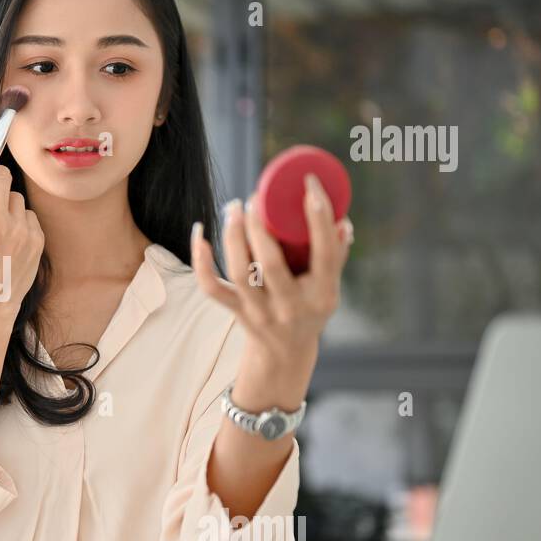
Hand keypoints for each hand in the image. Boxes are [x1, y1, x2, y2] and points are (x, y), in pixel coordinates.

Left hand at [190, 174, 353, 364]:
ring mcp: (260, 312)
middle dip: (260, 227)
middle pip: (271, 264)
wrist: (284, 355)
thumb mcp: (331, 288)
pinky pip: (212, 287)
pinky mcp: (237, 312)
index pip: (324, 253)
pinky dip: (201, 260)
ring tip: (233, 208)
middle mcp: (290, 306)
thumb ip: (335, 255)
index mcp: (322, 295)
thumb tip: (341, 219)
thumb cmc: (310, 310)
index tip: (309, 185)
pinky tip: (200, 233)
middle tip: (255, 197)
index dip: (318, 217)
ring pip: (239, 273)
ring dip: (233, 237)